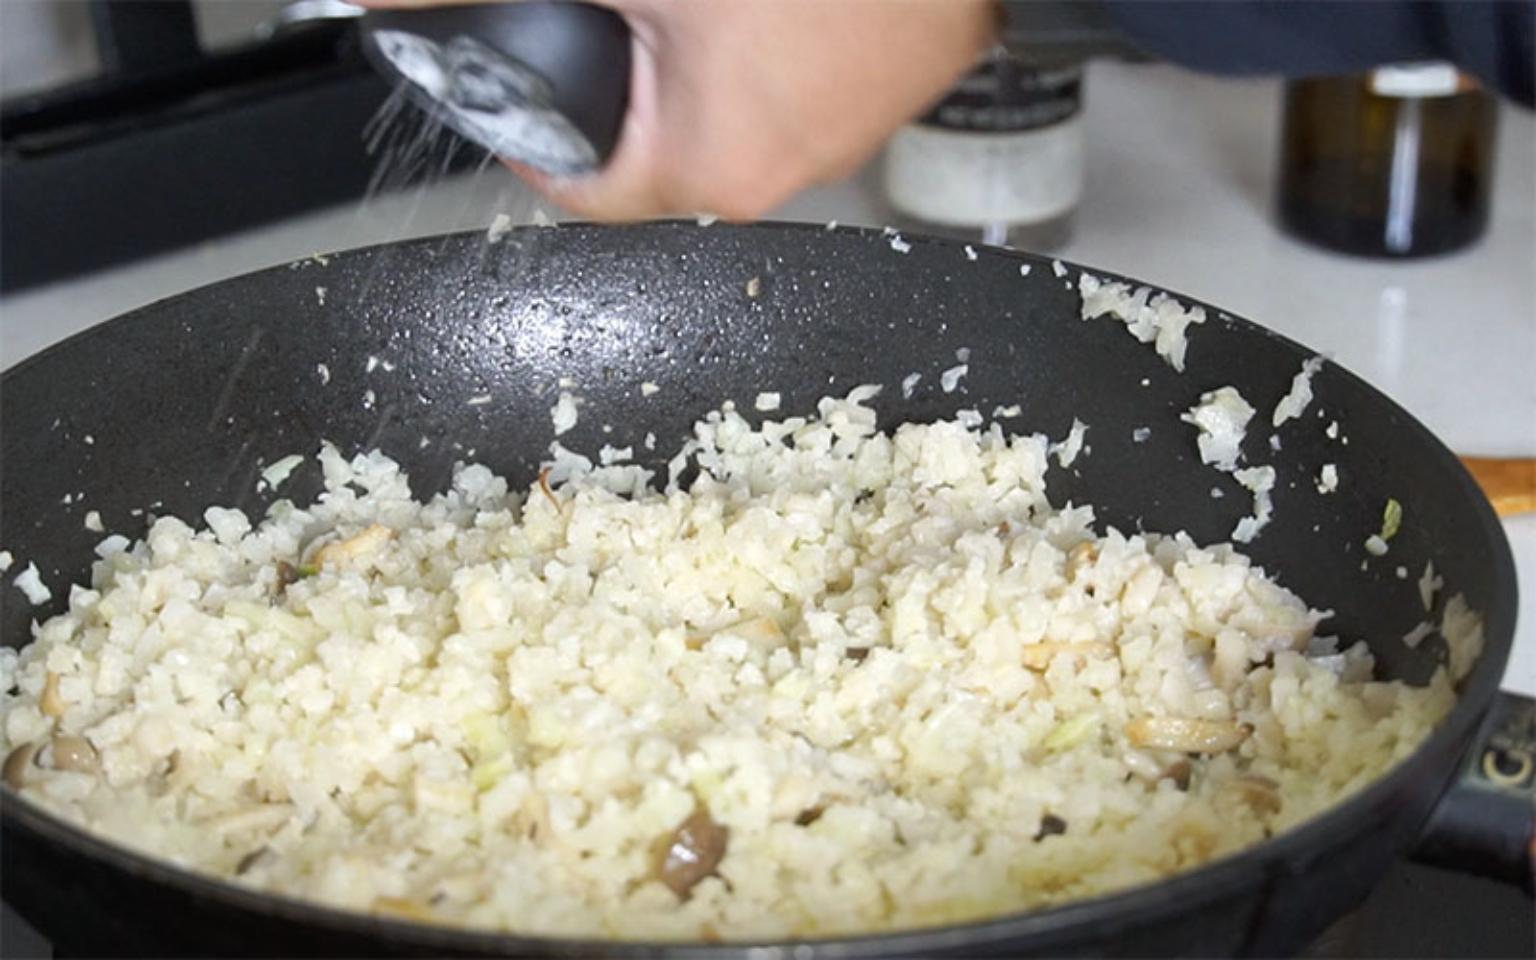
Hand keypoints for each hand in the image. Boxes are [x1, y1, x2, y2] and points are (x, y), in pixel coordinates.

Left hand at [361, 0, 997, 219]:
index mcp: (709, 167)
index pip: (575, 187)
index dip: (524, 132)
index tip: (506, 85)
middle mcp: (778, 170)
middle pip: (647, 143)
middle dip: (612, 77)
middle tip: (609, 15)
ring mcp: (841, 128)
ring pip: (722, 101)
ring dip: (691, 47)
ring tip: (695, 0)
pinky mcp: (884, 81)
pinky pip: (790, 72)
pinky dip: (760, 34)